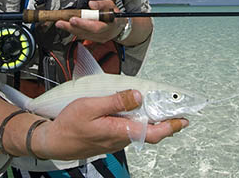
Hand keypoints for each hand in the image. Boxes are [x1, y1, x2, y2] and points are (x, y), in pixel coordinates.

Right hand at [31, 90, 187, 159]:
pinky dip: (136, 121)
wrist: (54, 142)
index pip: (153, 133)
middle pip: (149, 131)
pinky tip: (134, 110)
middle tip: (177, 111)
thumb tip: (138, 96)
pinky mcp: (109, 139)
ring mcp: (115, 141)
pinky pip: (128, 130)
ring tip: (157, 106)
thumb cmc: (70, 125)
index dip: (171, 126)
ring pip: (138, 130)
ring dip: (150, 120)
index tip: (184, 120)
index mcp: (119, 131)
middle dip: (165, 122)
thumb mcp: (90, 106)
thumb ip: (116, 101)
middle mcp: (121, 139)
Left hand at [55, 0, 124, 42]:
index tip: (73, 19)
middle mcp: (103, 34)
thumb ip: (101, 4)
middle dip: (72, 27)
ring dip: (70, 29)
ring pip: (83, 35)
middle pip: (86, 32)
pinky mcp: (94, 40)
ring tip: (60, 24)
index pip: (95, 26)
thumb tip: (91, 4)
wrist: (119, 27)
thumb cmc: (114, 15)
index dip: (83, 24)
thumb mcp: (111, 5)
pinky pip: (83, 36)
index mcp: (109, 24)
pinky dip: (74, 31)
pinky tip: (66, 27)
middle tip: (60, 23)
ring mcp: (99, 38)